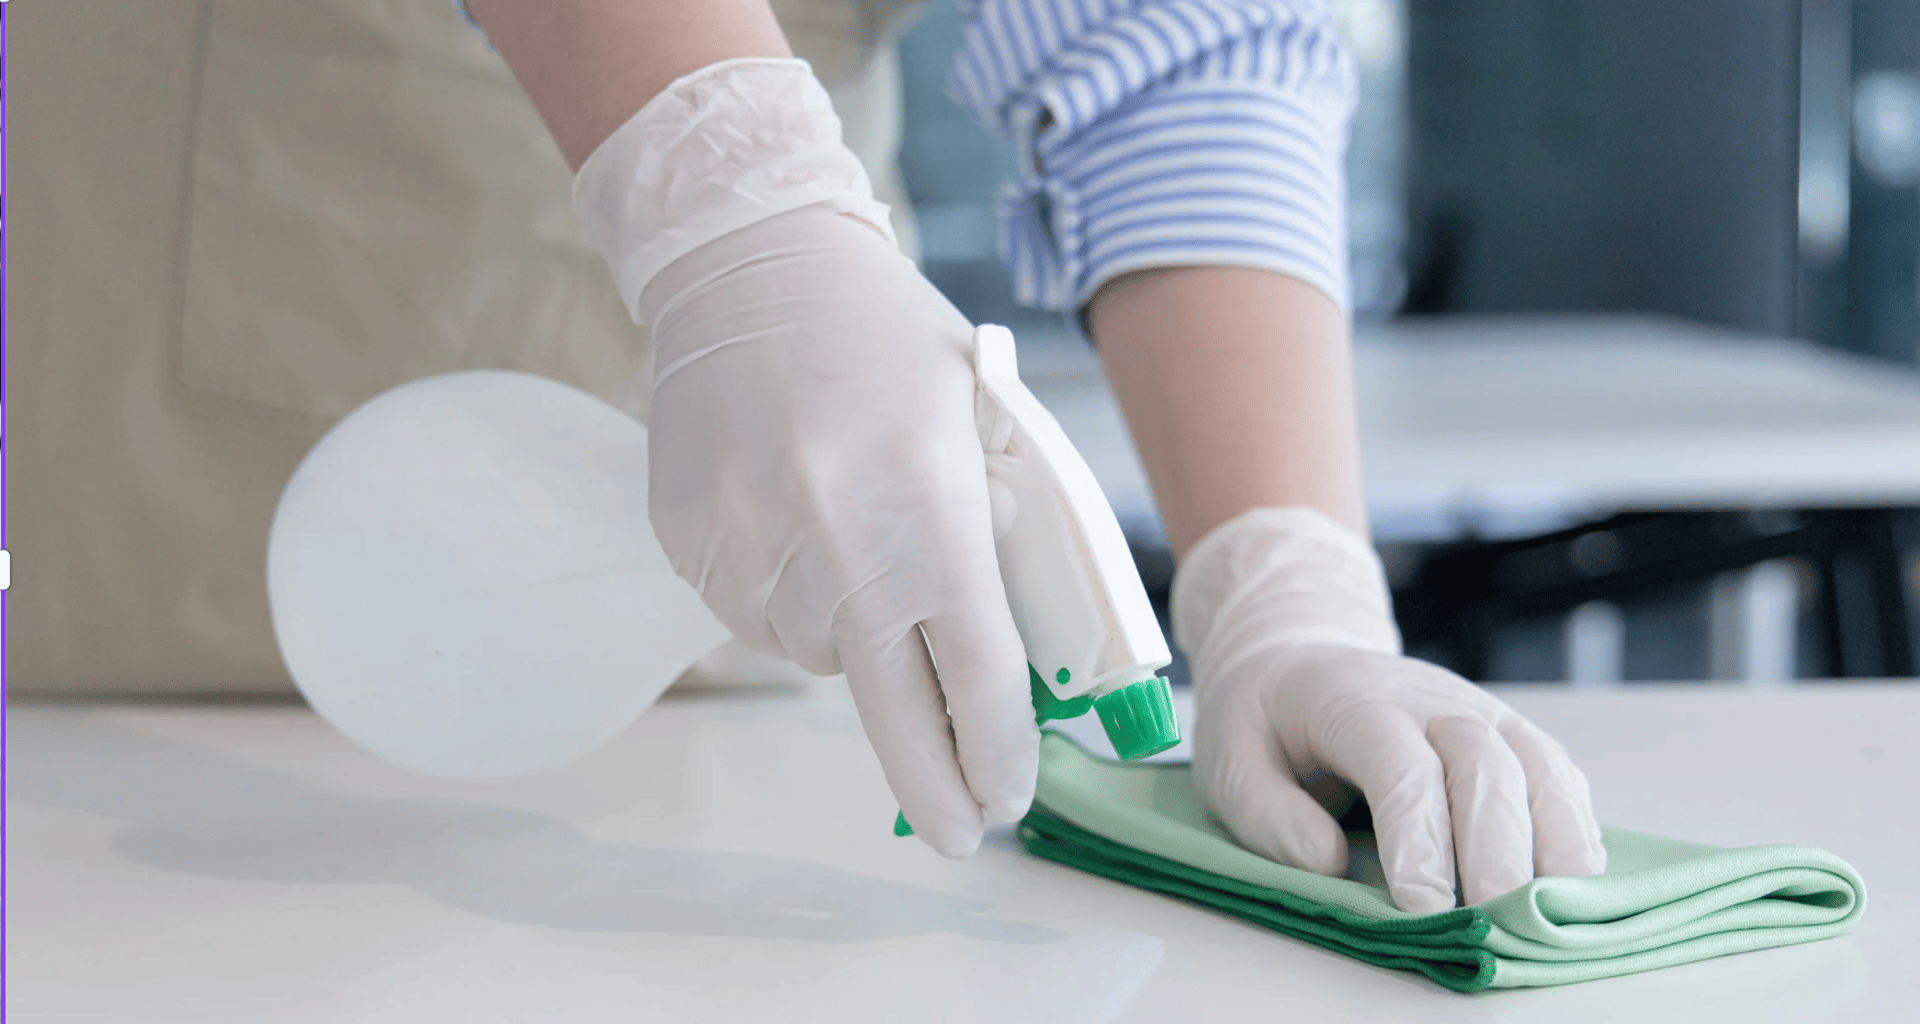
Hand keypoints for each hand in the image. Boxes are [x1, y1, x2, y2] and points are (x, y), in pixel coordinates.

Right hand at [573, 59, 1036, 857]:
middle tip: (957, 835)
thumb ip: (1006, 532)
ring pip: (816, 655)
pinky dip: (788, 598)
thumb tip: (1024, 655)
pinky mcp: (687, 542)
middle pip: (891, 709)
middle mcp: (832, 540)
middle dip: (932, 784)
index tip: (1009, 796)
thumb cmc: (889, 341)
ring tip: (850, 532)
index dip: (998, 748)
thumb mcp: (983, 418)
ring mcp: (748, 545)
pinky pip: (753, 617)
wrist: (749, 261)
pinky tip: (796, 521)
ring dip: (851, 635)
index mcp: (926, 506)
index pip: (977, 671)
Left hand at [1173, 507, 1605, 912]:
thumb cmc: (1264, 718)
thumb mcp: (1229, 759)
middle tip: (1497, 924)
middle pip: (1486, 766)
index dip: (1420, 840)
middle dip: (1498, 852)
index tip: (1425, 910)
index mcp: (1355, 700)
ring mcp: (1481, 712)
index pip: (1402, 768)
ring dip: (1555, 843)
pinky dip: (1574, 831)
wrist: (1298, 656)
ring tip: (1552, 913)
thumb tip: (1326, 863)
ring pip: (1540, 767)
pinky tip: (1569, 882)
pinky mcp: (1512, 735)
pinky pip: (1560, 779)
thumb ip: (1267, 813)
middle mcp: (1432, 699)